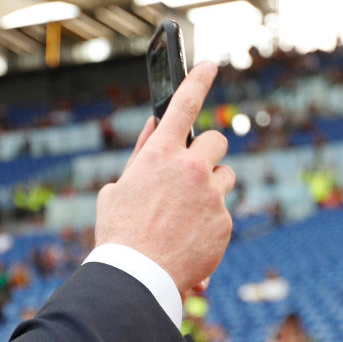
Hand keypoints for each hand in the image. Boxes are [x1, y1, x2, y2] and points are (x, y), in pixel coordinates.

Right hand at [94, 62, 234, 292]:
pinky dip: (210, 223)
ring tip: (187, 214)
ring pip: (225, 176)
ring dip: (211, 188)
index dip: (197, 80)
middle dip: (207, 152)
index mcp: (158, 156)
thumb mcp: (117, 190)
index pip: (182, 105)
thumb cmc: (120, 234)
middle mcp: (190, 168)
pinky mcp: (225, 221)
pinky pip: (224, 212)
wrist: (138, 277)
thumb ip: (140, 156)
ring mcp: (211, 195)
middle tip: (193, 171)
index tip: (209, 65)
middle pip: (216, 140)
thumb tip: (153, 127)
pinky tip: (189, 240)